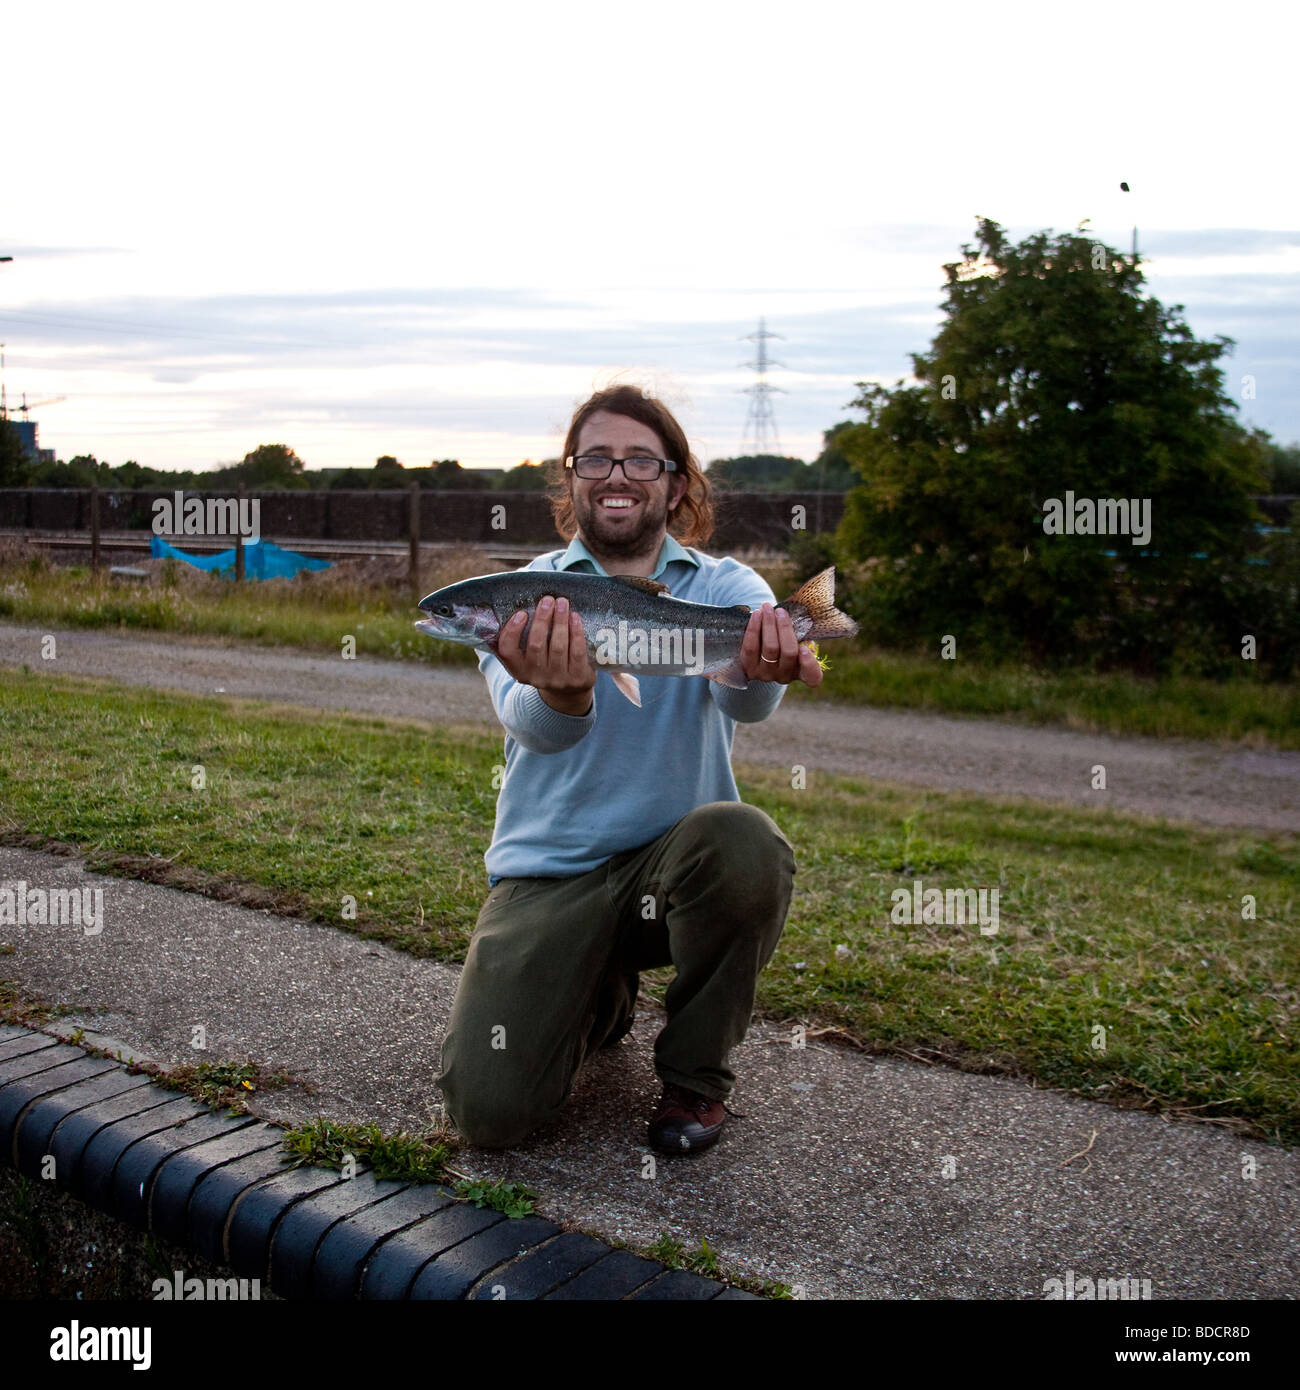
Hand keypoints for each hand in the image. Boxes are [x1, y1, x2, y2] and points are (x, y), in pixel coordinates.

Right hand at [496, 595, 596, 714]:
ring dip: (560, 621)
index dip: (512, 632)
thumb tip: (504, 610)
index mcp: (518, 670)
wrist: (569, 690)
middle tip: (547, 600)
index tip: (522, 613)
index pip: (507, 651)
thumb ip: (517, 640)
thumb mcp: (528, 657)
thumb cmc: (545, 662)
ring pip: (558, 646)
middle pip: (536, 645)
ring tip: (562, 603)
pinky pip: (577, 651)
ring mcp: (557, 679)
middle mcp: (536, 677)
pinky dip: (576, 632)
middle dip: (542, 619)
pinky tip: (574, 617)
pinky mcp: (577, 678)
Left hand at [738, 604, 822, 687]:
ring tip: (767, 608)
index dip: (809, 664)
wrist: (755, 649)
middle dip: (785, 628)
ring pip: (770, 648)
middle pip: (789, 653)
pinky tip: (756, 615)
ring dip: (769, 624)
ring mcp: (766, 674)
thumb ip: (798, 633)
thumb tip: (798, 619)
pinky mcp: (749, 669)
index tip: (805, 648)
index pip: (813, 676)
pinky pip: (751, 647)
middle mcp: (785, 676)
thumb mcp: (792, 639)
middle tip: (781, 611)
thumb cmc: (780, 640)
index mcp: (801, 671)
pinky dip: (754, 629)